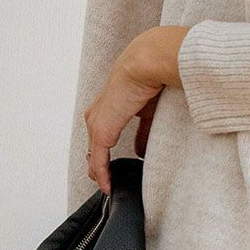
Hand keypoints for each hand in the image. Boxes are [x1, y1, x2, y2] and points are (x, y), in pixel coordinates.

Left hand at [85, 25, 188, 192]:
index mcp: (113, 103)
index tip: (115, 166)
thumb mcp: (151, 109)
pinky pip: (98, 159)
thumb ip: (146, 131)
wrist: (149, 63)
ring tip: (107, 186)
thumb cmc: (155, 74)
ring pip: (94, 153)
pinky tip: (107, 186)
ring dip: (99, 171)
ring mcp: (98, 121)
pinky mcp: (101, 130)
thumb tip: (143, 151)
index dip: (109, 150)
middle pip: (95, 144)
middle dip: (100, 163)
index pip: (106, 131)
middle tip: (108, 181)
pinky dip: (102, 175)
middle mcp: (101, 112)